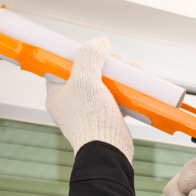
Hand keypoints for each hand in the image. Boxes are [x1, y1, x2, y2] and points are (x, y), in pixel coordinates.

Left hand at [45, 37, 142, 162]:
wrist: (108, 153)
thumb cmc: (90, 118)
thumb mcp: (85, 81)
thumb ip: (89, 56)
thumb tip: (101, 42)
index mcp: (57, 91)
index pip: (64, 63)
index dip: (80, 53)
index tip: (95, 51)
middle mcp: (71, 98)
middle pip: (90, 68)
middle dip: (109, 62)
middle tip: (119, 63)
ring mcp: (90, 106)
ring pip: (106, 78)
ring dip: (121, 72)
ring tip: (133, 71)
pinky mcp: (107, 113)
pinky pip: (117, 92)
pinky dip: (127, 85)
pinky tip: (137, 82)